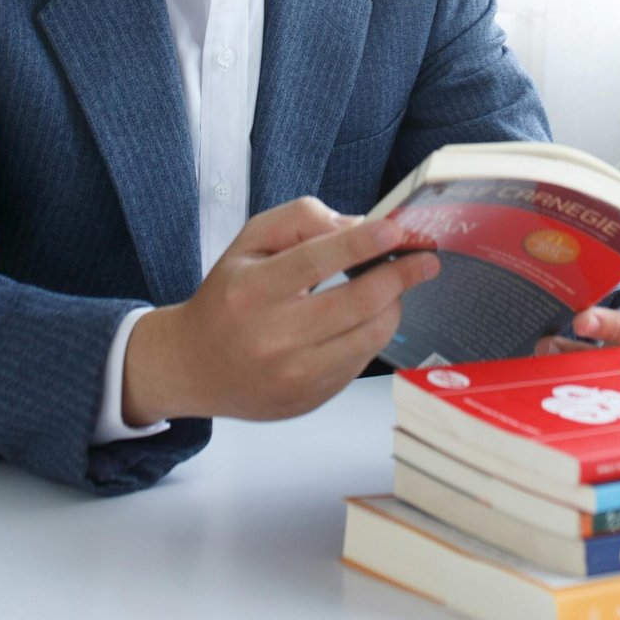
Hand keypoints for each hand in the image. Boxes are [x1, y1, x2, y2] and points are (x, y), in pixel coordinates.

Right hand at [121, 197, 437, 423]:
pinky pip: (360, 361)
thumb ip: (300, 220)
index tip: (397, 229)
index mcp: (252, 292)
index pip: (317, 261)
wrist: (194, 366)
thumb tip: (356, 225)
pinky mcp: (310, 399)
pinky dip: (373, 332)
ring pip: (368, 335)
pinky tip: (372, 314)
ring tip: (399, 284)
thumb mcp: (249, 241)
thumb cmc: (227, 295)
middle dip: (400, 275)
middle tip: (425, 258)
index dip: (363, 243)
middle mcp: (272, 338)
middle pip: (356, 303)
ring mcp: (293, 376)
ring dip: (394, 304)